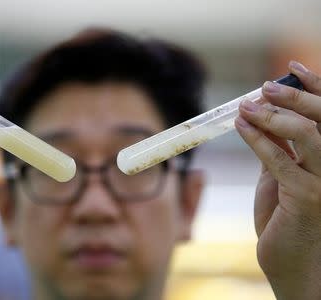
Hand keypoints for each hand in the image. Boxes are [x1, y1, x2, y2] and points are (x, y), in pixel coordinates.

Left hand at [235, 61, 320, 299]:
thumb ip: (279, 147)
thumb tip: (263, 116)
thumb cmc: (287, 218)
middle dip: (293, 97)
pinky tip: (241, 127)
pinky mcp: (309, 198)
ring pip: (307, 134)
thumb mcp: (282, 175)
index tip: (291, 68)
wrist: (292, 262)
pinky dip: (257, 139)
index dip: (315, 87)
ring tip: (246, 107)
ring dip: (273, 116)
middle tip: (262, 88)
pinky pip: (280, 160)